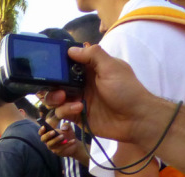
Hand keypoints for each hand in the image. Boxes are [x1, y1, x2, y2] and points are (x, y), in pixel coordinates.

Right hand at [39, 122, 77, 157]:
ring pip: (50, 144)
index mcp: (48, 135)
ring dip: (56, 140)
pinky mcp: (57, 152)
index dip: (41, 130)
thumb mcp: (68, 128)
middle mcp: (48, 141)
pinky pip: (61, 148)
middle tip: (53, 132)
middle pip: (43, 139)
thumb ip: (66, 125)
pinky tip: (73, 140)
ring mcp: (52, 147)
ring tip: (62, 136)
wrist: (74, 143)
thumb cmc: (68, 134)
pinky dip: (67, 144)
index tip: (44, 127)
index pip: (41, 133)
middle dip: (47, 135)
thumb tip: (63, 128)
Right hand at [42, 45, 158, 144]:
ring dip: (54, 98)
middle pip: (57, 82)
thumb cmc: (126, 90)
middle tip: (55, 86)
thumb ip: (93, 55)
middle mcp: (82, 84)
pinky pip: (61, 112)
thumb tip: (71, 49)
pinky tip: (78, 108)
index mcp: (90, 69)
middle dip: (52, 83)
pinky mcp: (76, 116)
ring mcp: (78, 100)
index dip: (58, 64)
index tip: (50, 65)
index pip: (68, 63)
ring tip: (62, 98)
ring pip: (54, 98)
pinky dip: (65, 110)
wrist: (135, 119)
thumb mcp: (112, 67)